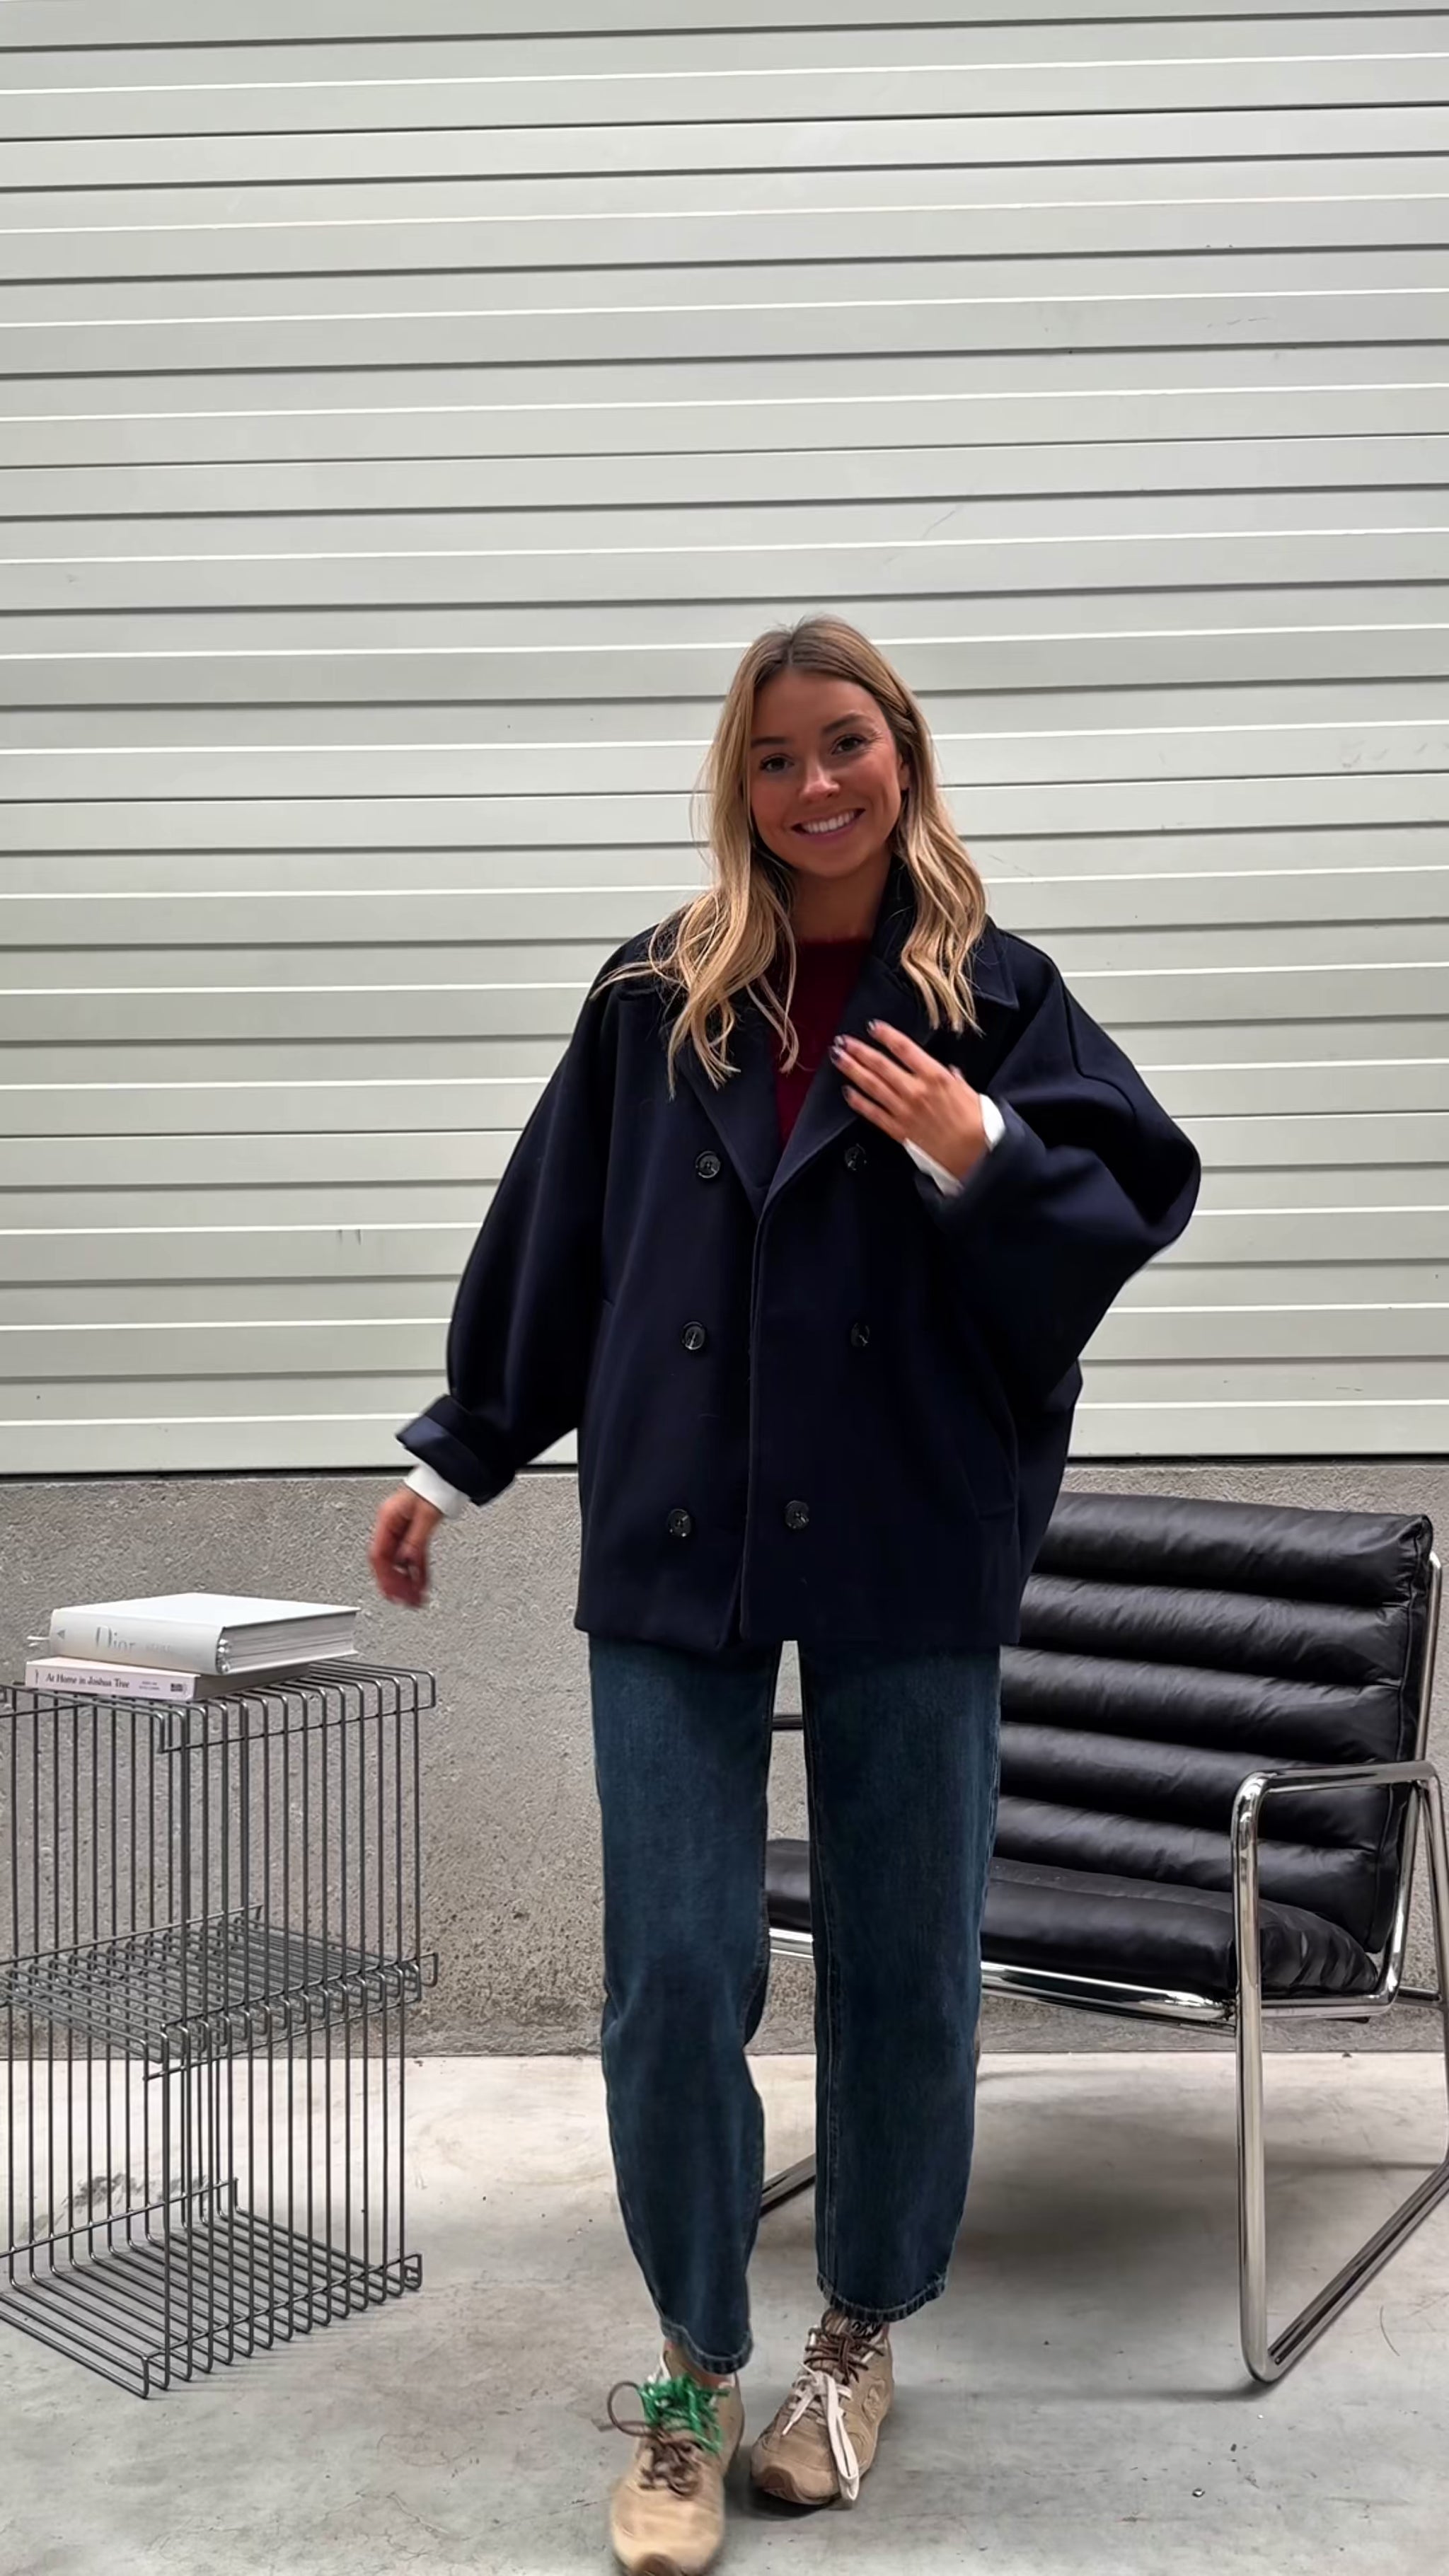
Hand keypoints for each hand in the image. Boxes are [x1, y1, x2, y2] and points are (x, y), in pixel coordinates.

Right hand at [369, 1486, 442, 1608]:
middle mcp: (391, 1526)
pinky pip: (411, 1558)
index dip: (384, 1577)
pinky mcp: (413, 1533)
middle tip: (406, 1601)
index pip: (378, 1555)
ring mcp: (401, 1530)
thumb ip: (415, 1541)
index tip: (393, 1594)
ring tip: (415, 1599)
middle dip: (396, 1584)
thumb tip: (406, 1562)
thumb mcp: (426, 1516)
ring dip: (407, 1582)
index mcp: (387, 1519)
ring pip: (399, 1563)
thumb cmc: (434, 1487)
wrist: (447, 1477)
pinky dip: (416, 1572)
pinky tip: (421, 1584)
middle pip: (387, 1563)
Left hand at [832, 1022, 989, 1182]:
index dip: (886, 1035)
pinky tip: (847, 1092)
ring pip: (871, 1086)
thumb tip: (946, 1071)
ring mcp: (904, 1110)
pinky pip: (873, 1113)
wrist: (975, 1155)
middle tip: (843, 1040)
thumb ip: (952, 1079)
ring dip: (852, 1070)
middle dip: (859, 1050)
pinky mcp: (898, 1130)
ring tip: (838, 1058)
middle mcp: (915, 1090)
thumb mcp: (968, 1091)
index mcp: (935, 1076)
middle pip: (880, 1065)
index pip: (904, 1048)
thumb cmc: (977, 1123)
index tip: (873, 1026)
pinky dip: (858, 1102)